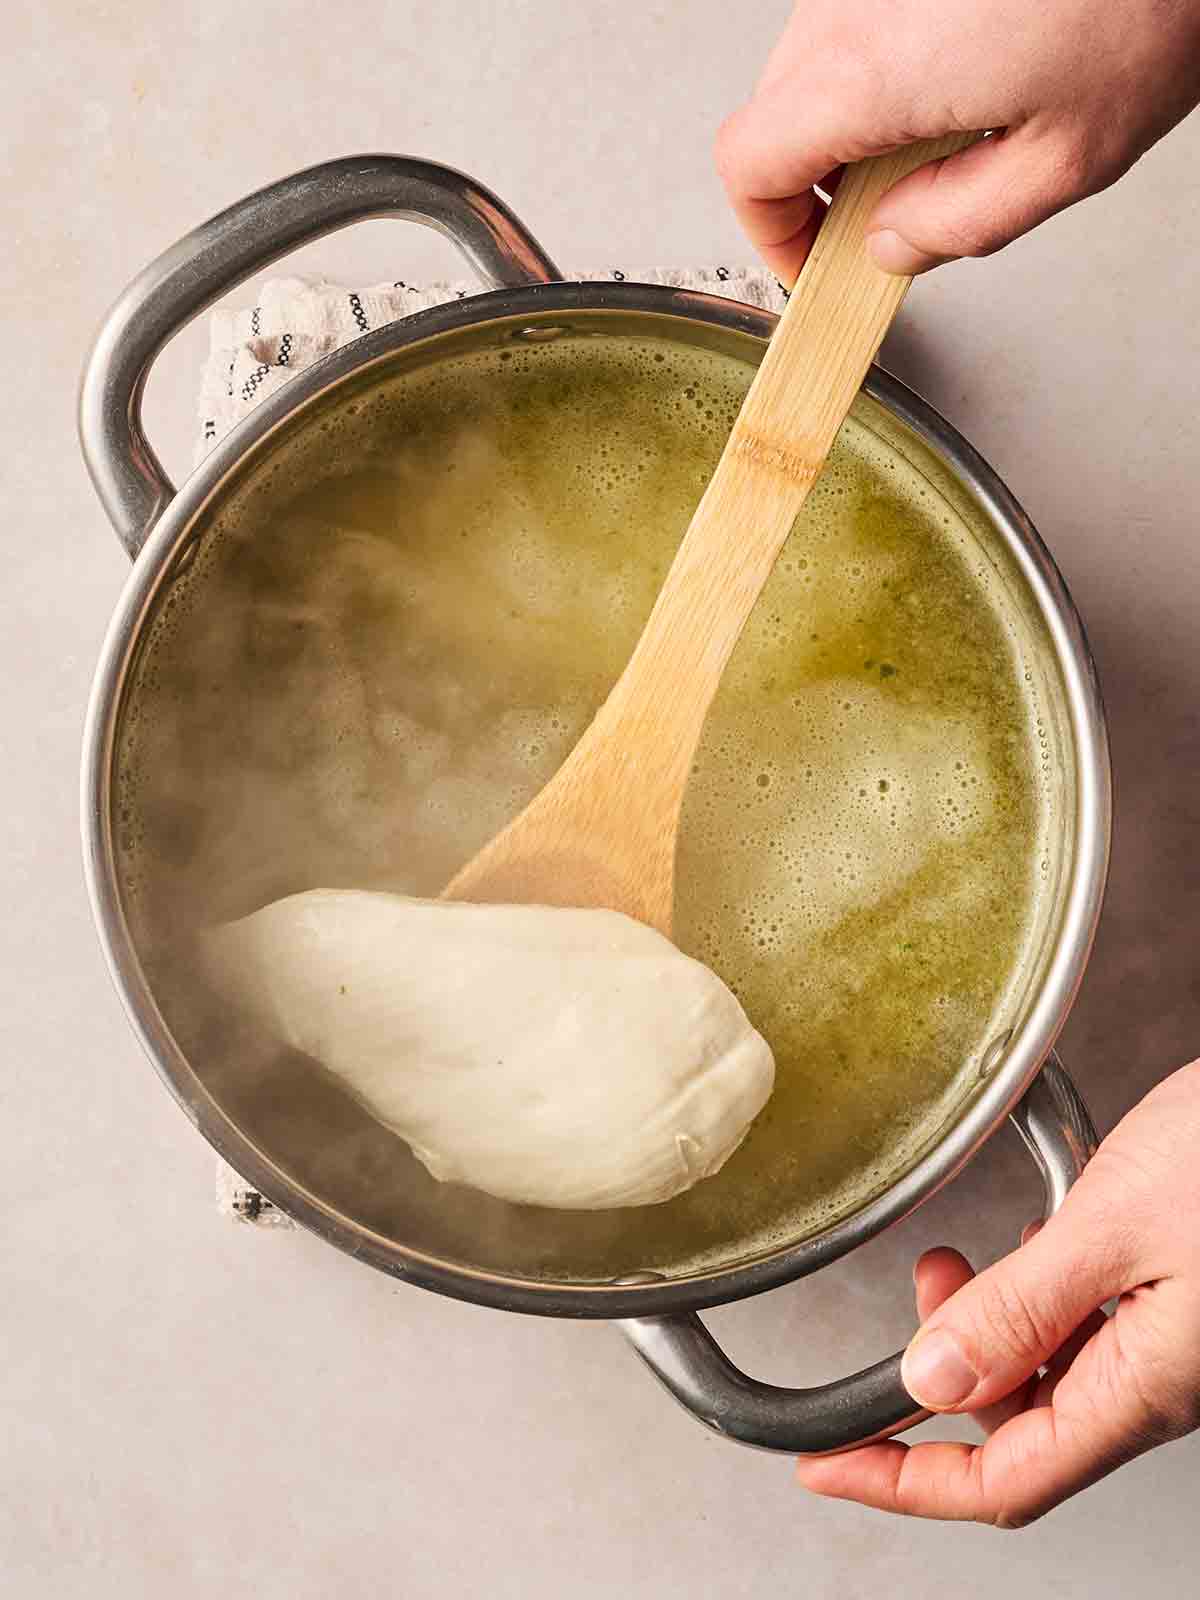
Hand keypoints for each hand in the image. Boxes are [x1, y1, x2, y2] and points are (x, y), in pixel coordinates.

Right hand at [716, 0, 1199, 279]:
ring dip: (854, 118)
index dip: (771, 231)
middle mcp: (854, 3)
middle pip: (776, 113)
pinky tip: (969, 72)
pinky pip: (861, 15)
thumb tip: (894, 245)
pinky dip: (888, 61)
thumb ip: (960, 226)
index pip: (749, 165)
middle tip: (885, 218)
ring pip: (815, 62)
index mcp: (873, 72)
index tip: (812, 260)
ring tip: (946, 139)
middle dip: (816, 181)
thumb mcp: (1065, 162)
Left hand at [797, 1059, 1199, 1524]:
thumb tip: (928, 1383)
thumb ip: (1020, 1310)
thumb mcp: (1113, 1228)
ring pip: (1056, 1373)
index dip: (904, 1483)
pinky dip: (1043, 1295)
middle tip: (920, 1289)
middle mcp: (1160, 1379)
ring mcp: (1177, 1341)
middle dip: (947, 1377)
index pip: (1002, 1481)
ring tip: (959, 1259)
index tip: (826, 1468)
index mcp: (1143, 1388)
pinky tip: (1038, 1243)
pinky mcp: (1186, 1298)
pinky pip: (1095, 1327)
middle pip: (1024, 1427)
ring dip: (992, 1329)